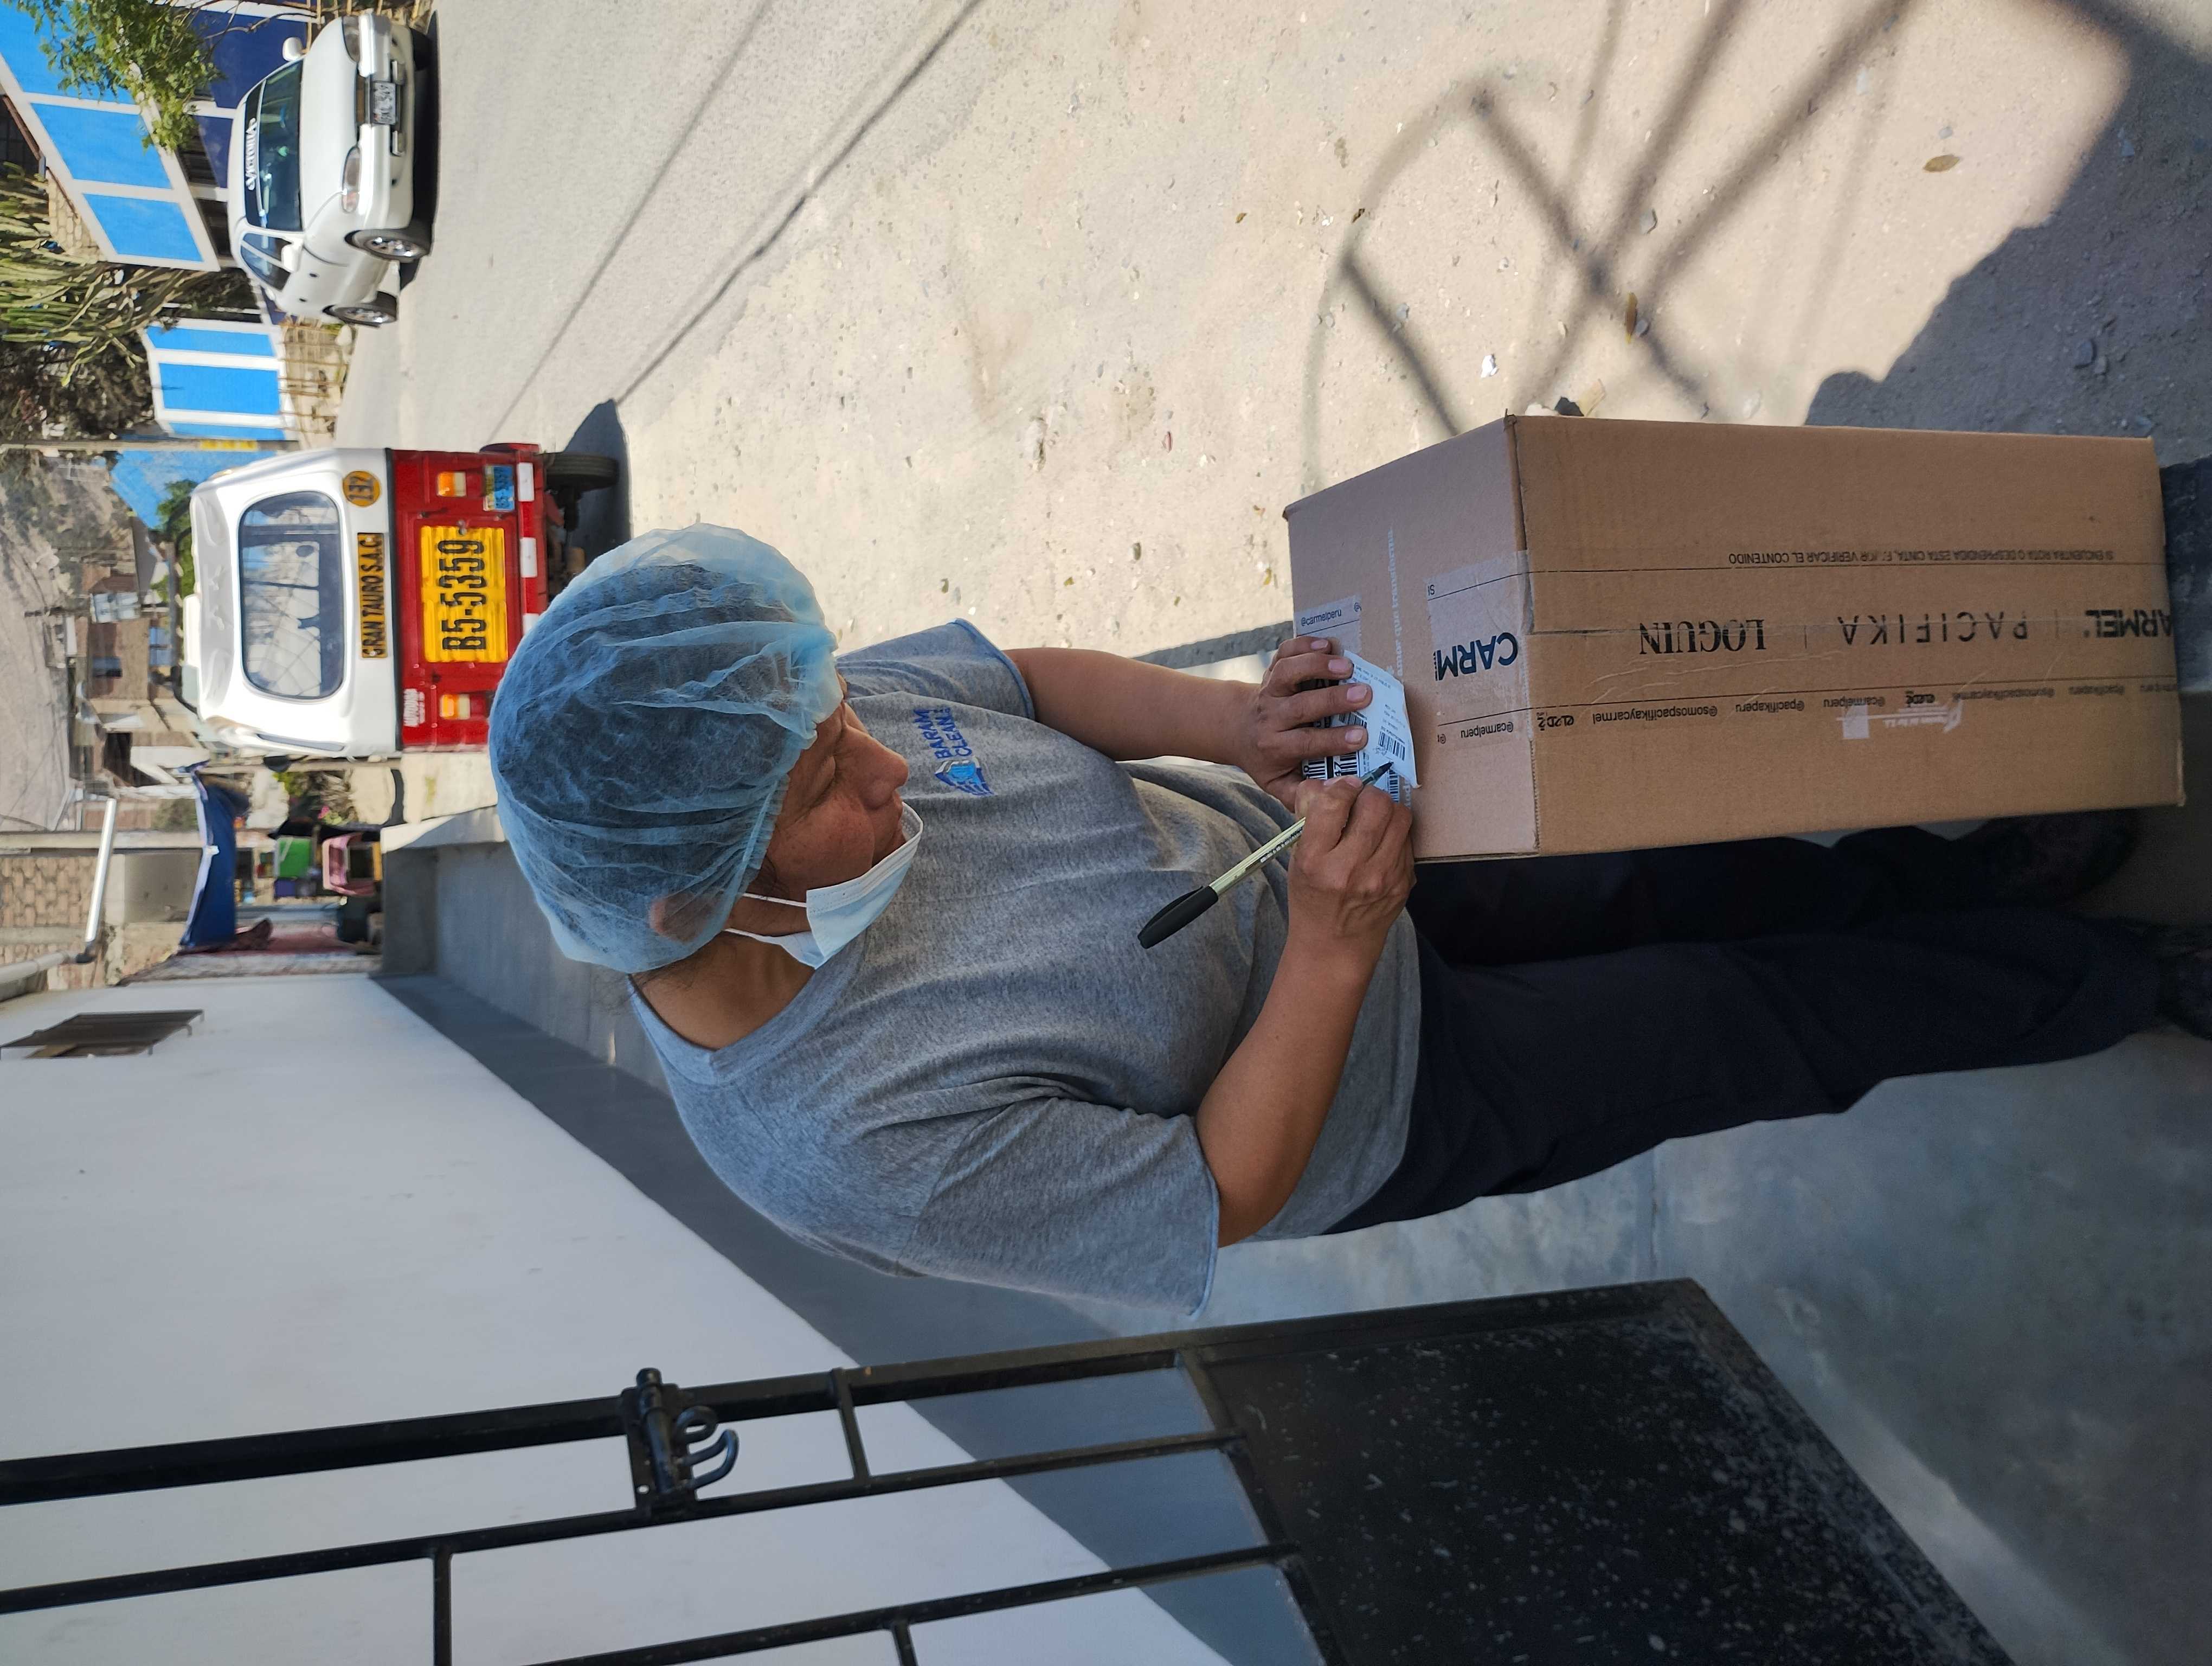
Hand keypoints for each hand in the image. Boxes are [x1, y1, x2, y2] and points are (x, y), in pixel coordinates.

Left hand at [1233, 637, 1375, 810]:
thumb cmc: (1268, 759)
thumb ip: (1301, 794)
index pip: (1306, 742)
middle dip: (1332, 699)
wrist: (1238, 729)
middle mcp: (1271, 716)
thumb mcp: (1278, 783)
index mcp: (1276, 746)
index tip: (1362, 736)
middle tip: (1365, 694)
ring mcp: (1270, 689)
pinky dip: (1303, 643)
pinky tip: (1327, 643)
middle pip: (1300, 705)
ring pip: (1288, 672)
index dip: (1333, 740)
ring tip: (1347, 664)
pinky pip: (1284, 652)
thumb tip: (1334, 797)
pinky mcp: (1272, 670)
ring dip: (1316, 665)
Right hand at [1286, 773, 1413, 963]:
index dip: (1339, 787)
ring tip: (1374, 820)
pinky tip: (1382, 844)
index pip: (1333, 803)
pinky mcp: (1404, 883)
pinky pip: (1408, 839)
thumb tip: (1328, 783)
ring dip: (1387, 810)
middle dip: (1368, 795)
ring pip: (1400, 816)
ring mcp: (1383, 877)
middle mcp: (1350, 869)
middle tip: (1360, 803)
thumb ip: (1309, 818)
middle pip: (1375, 804)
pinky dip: (1396, 834)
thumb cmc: (1312, 899)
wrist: (1335, 947)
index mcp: (1315, 861)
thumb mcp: (1297, 859)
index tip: (1341, 791)